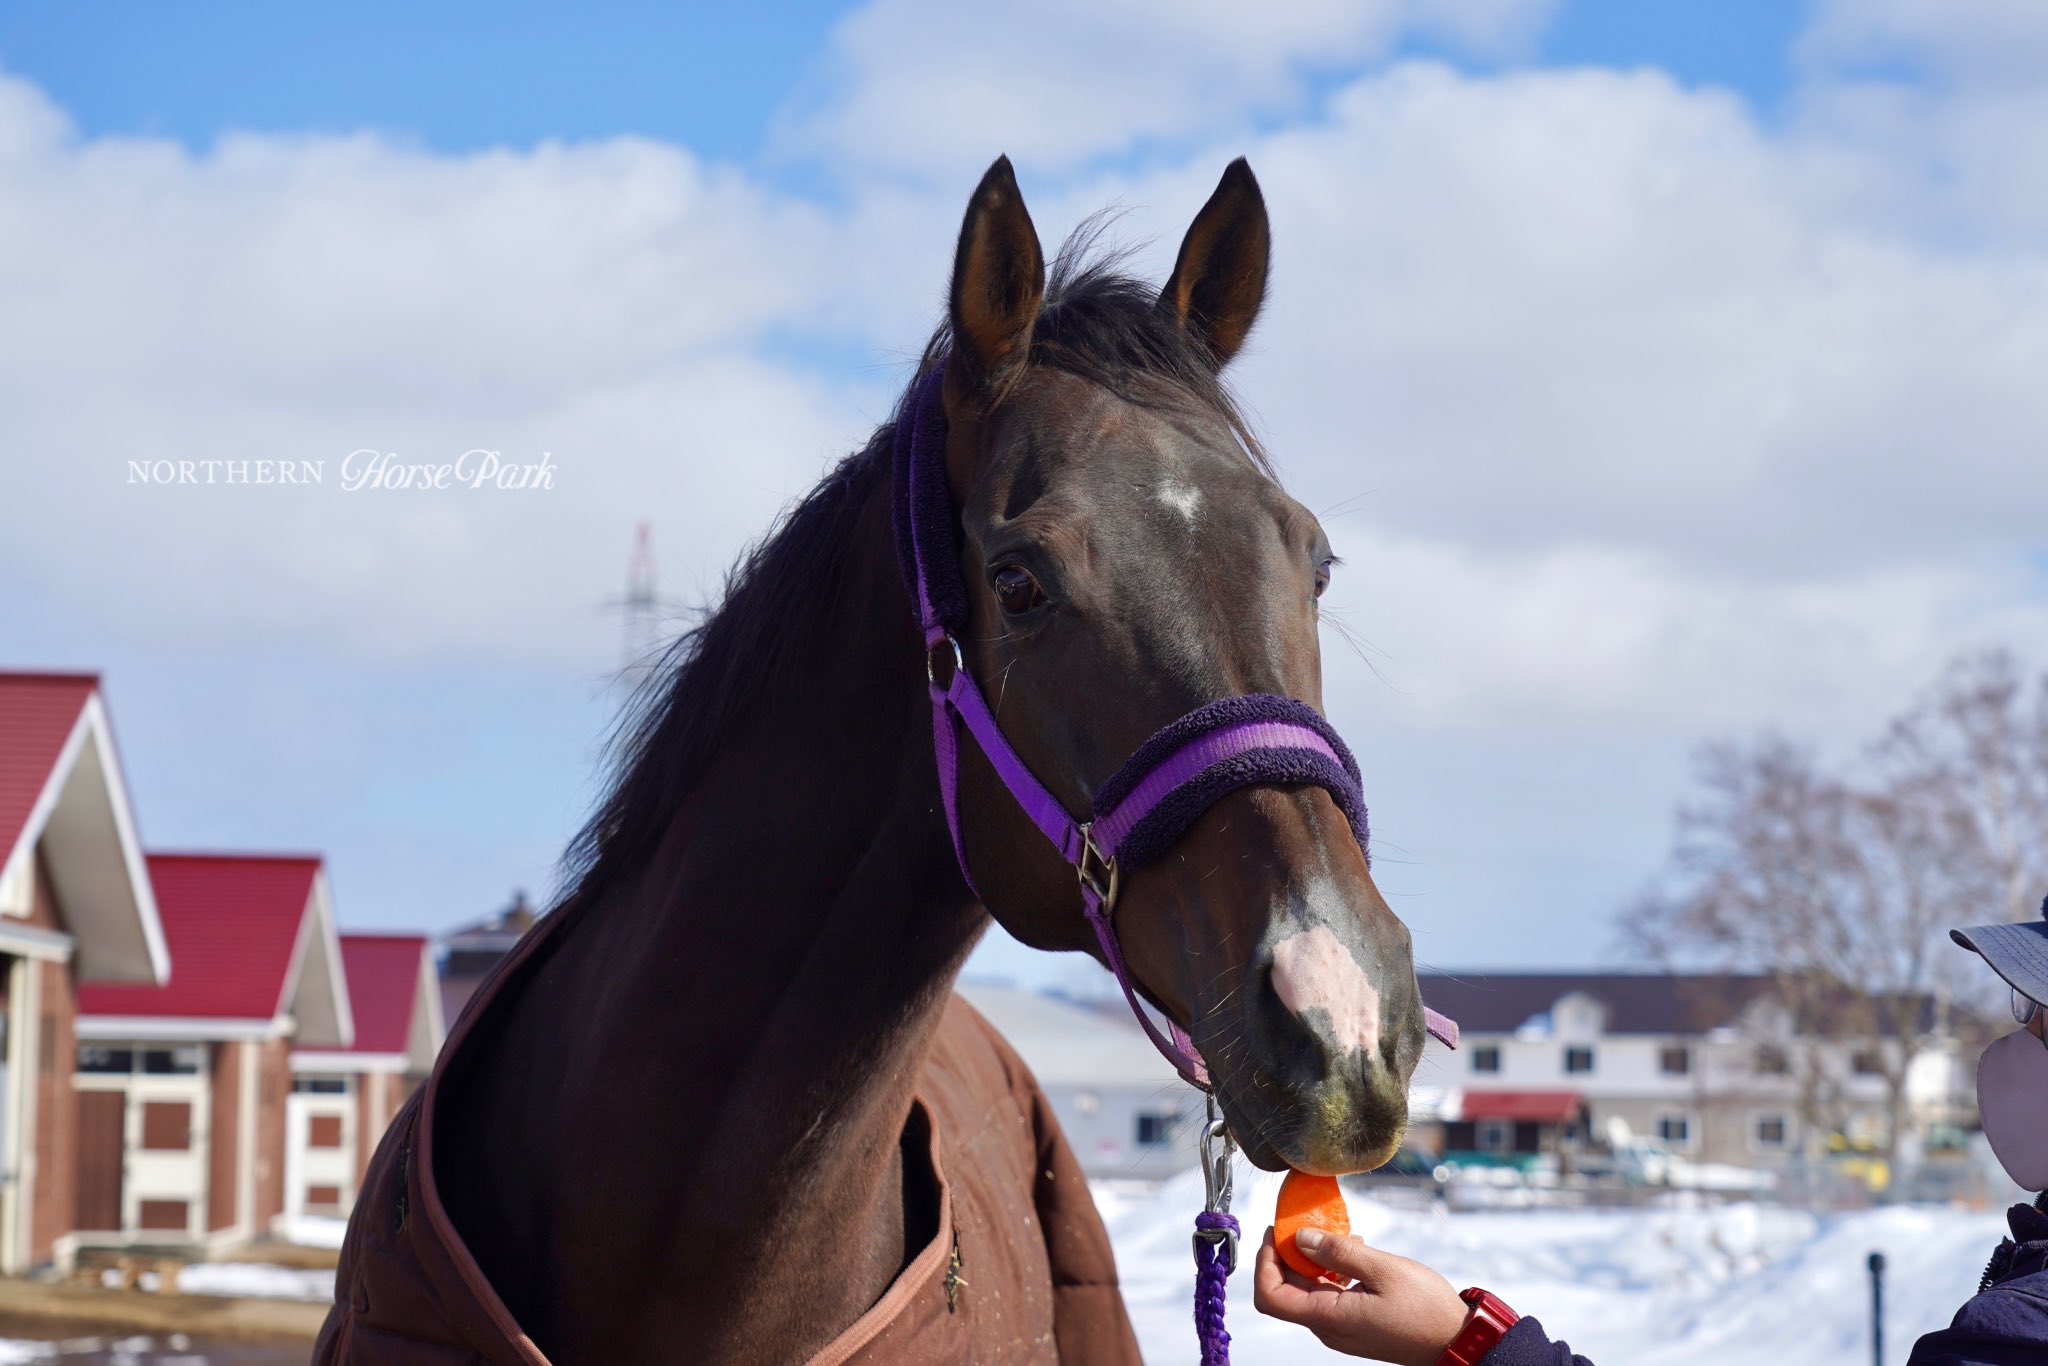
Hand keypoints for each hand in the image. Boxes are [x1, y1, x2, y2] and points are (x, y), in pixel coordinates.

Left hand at [1252, 1225, 1470, 1364]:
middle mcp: (1328, 1328)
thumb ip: (1337, 1253)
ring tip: (1341, 1236)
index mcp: (1328, 1318)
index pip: (1270, 1296)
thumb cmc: (1427, 1310)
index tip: (1274, 1232)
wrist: (1458, 1341)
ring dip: (1314, 1260)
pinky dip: (1332, 1272)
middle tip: (1305, 1222)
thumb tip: (1300, 1238)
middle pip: (1286, 1290)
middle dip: (1289, 1254)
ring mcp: (1341, 1329)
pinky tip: (1355, 1253)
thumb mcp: (1383, 1269)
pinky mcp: (1354, 1325)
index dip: (1264, 1262)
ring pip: (1308, 1291)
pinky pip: (1328, 1296)